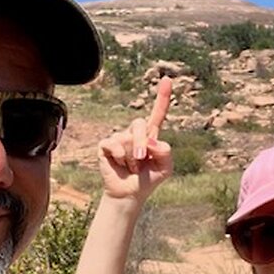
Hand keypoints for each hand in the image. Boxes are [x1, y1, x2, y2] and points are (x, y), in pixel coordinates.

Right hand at [97, 78, 173, 201]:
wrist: (131, 194)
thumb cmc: (148, 179)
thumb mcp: (165, 167)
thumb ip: (165, 151)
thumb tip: (151, 141)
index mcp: (151, 136)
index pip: (158, 113)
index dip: (162, 97)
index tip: (166, 79)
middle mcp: (135, 133)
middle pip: (140, 124)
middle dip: (142, 142)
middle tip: (142, 159)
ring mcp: (119, 138)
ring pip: (127, 137)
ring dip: (132, 157)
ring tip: (131, 168)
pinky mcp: (106, 145)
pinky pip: (114, 143)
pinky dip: (120, 156)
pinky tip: (121, 164)